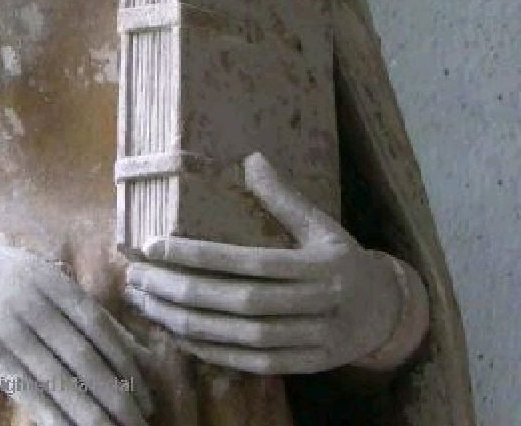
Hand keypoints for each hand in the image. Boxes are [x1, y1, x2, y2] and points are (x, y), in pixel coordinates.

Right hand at [0, 238, 152, 425]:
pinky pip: (27, 391)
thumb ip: (81, 307)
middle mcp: (34, 304)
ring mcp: (9, 330)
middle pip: (83, 358)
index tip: (145, 394)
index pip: (99, 327)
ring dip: (89, 415)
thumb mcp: (43, 275)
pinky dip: (53, 417)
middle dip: (116, 396)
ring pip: (58, 381)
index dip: (125, 363)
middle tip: (139, 423)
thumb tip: (131, 347)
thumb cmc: (3, 275)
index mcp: (53, 281)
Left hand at [124, 153, 407, 374]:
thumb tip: (251, 157)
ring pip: (240, 338)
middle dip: (181, 291)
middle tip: (136, 276)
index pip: (249, 262)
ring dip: (187, 323)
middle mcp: (316, 306)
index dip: (199, 256)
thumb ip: (285, 198)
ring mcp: (311, 341)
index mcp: (318, 267)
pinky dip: (212, 352)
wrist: (387, 313)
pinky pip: (251, 363)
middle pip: (239, 304)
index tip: (154, 245)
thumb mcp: (323, 225)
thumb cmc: (344, 260)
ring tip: (145, 303)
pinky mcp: (305, 366)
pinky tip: (177, 334)